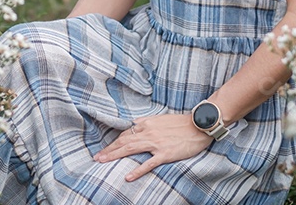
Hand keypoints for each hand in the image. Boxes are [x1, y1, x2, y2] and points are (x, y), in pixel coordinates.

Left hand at [93, 113, 212, 181]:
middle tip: (97, 157)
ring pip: (130, 149)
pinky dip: (137, 170)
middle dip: (109, 149)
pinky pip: (148, 163)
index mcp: (147, 123)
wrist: (198, 125)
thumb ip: (147, 121)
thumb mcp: (161, 118)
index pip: (126, 134)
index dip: (114, 142)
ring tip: (103, 162)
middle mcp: (148, 131)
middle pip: (124, 141)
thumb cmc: (181, 122)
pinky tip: (128, 176)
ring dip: (115, 155)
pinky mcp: (165, 153)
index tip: (105, 149)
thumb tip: (135, 123)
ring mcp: (156, 143)